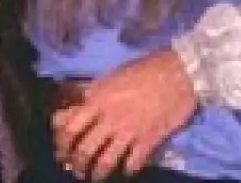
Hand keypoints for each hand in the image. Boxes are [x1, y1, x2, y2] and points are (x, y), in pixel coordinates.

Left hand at [53, 49, 197, 180]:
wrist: (178, 73)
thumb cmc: (144, 69)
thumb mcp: (111, 76)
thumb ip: (93, 93)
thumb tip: (78, 104)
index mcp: (97, 100)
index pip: (70, 127)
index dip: (62, 143)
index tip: (62, 150)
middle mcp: (110, 118)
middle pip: (85, 149)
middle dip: (77, 164)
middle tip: (76, 170)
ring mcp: (129, 131)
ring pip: (105, 161)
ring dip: (97, 173)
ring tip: (95, 177)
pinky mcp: (148, 141)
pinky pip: (133, 163)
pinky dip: (127, 170)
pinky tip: (126, 170)